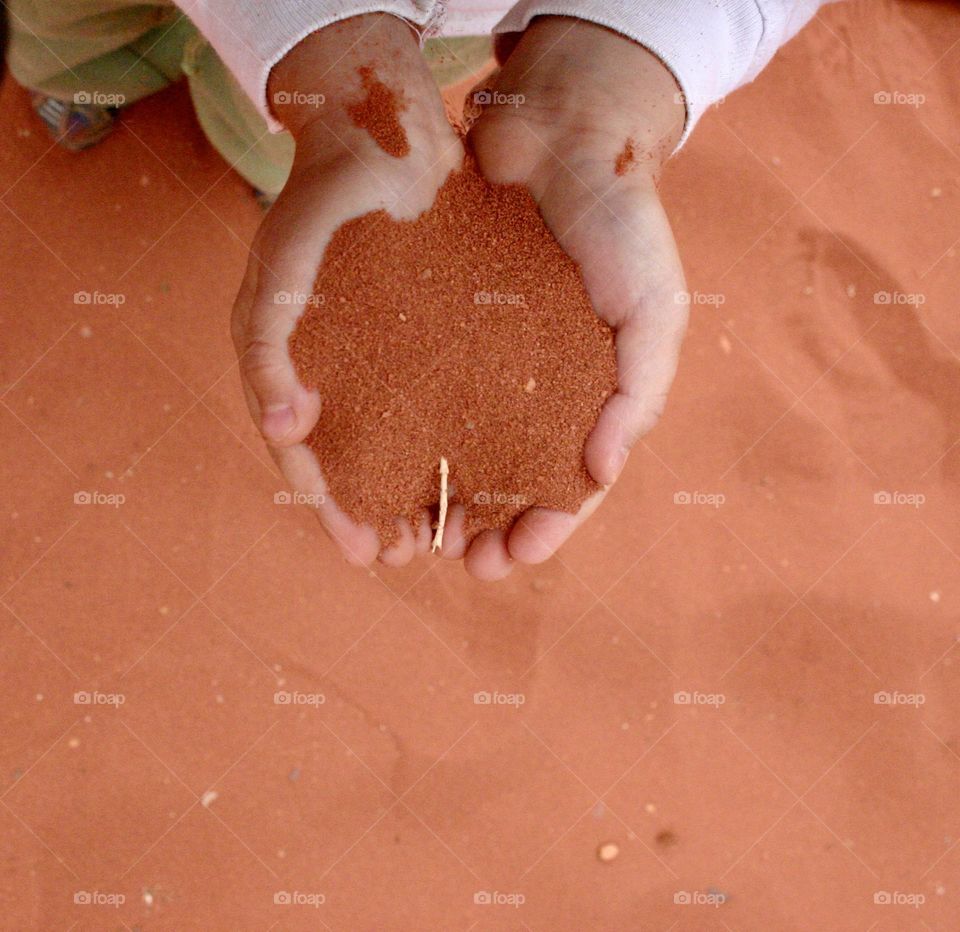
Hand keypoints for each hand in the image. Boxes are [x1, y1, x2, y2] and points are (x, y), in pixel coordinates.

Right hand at [231, 14, 462, 566]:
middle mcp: (347, 374)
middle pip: (362, 462)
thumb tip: (287, 430)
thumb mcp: (278, 277)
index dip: (332, 509)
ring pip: (409, 442)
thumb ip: (266, 354)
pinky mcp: (439, 340)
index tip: (364, 553)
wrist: (385, 139)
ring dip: (425, 490)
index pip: (308, 459)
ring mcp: (393, 359)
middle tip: (413, 554)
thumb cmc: (320, 207)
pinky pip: (450, 402)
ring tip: (452, 531)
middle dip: (383, 512)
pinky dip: (462, 440)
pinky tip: (487, 466)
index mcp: (298, 373)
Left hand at [457, 16, 689, 578]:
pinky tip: (387, 460)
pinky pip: (424, 391)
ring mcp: (487, 361)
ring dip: (442, 495)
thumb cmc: (621, 224)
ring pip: (460, 447)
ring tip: (417, 531)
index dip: (545, 527)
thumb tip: (598, 472)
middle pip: (507, 479)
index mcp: (591, 397)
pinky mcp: (444, 328)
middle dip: (485, 527)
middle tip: (455, 559)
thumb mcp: (654, 312)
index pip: (568, 483)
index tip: (512, 557)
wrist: (561, 134)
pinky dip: (410, 432)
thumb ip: (636, 395)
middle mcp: (535, 389)